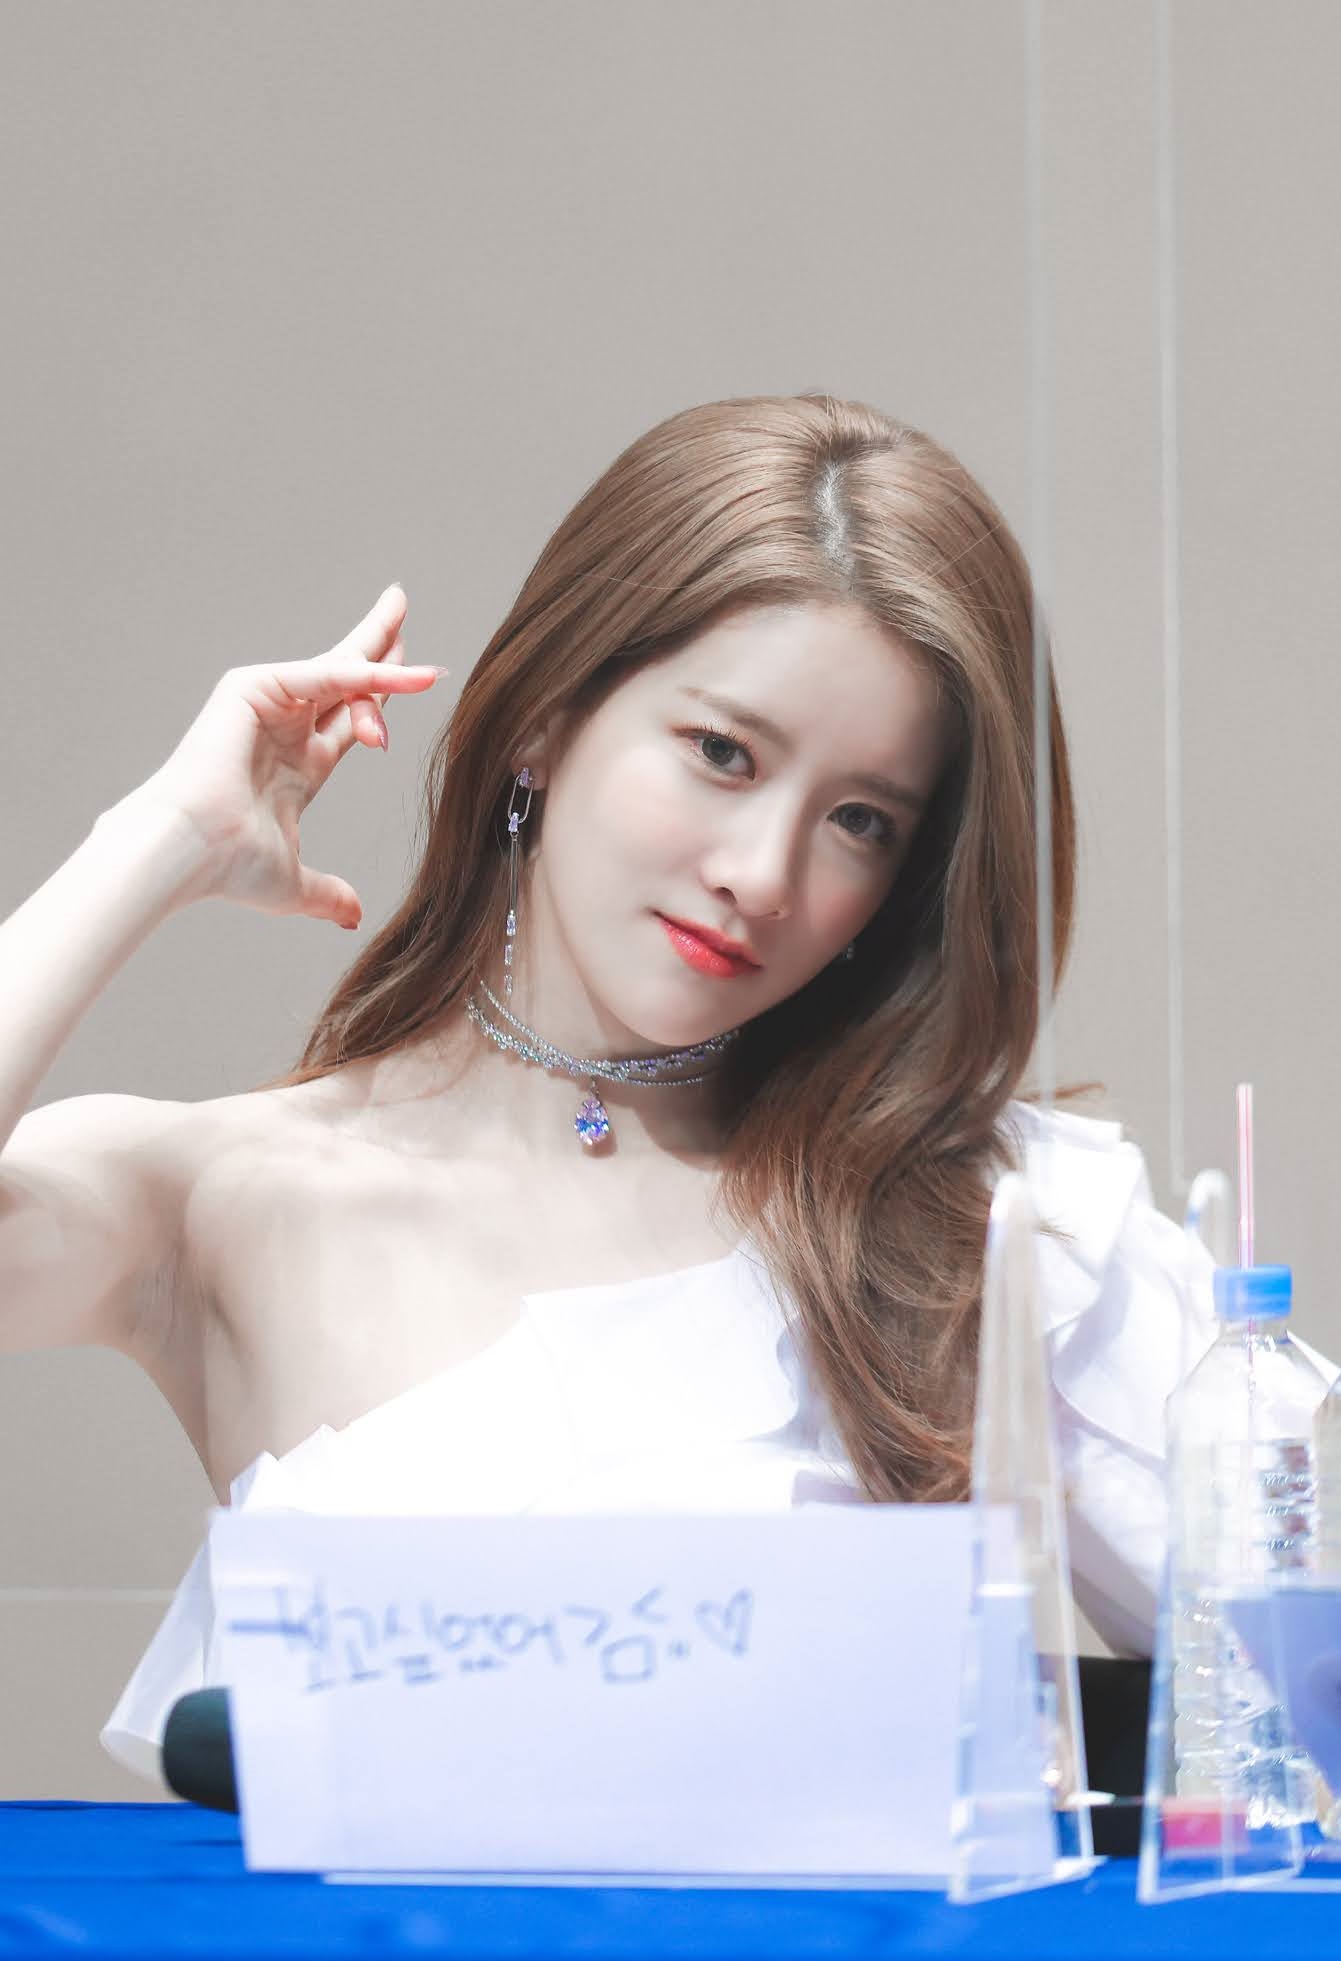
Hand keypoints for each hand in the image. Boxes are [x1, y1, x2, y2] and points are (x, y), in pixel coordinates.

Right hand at [131, 584, 442, 927]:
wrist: (191, 853)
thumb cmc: (228, 868)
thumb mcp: (294, 884)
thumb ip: (327, 894)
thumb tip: (352, 917)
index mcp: (299, 764)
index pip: (352, 718)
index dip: (384, 695)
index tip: (418, 674)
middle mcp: (285, 727)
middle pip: (346, 675)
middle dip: (377, 641)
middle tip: (400, 604)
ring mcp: (269, 703)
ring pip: (343, 674)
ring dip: (388, 674)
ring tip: (429, 675)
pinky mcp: (254, 686)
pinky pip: (326, 673)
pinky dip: (365, 676)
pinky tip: (403, 677)